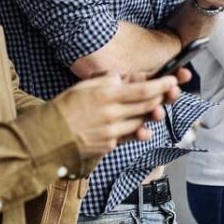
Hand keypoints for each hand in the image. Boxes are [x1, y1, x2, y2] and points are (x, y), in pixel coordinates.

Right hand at [52, 73, 179, 158]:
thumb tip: (126, 78)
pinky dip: (137, 130)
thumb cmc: (67, 106)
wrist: (51, 134)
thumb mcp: (86, 84)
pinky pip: (128, 136)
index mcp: (106, 94)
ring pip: (141, 122)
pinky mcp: (109, 145)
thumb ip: (108, 80)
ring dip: (150, 114)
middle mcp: (112, 113)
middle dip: (162, 98)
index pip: (142, 90)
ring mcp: (112, 131)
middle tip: (171, 91)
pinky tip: (142, 127)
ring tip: (155, 108)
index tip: (173, 80)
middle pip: (146, 105)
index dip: (161, 85)